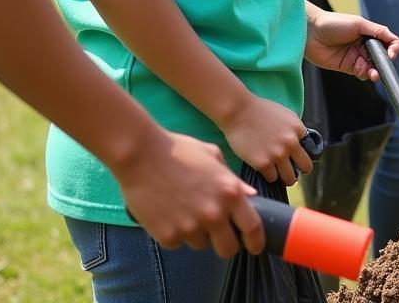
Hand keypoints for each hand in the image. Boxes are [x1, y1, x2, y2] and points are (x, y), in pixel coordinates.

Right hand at [115, 130, 264, 257]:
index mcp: (230, 192)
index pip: (252, 227)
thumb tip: (251, 196)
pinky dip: (176, 233)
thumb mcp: (213, 156)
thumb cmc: (179, 150)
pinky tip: (168, 212)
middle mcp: (214, 213)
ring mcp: (190, 228)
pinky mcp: (168, 237)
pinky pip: (178, 243)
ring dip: (198, 234)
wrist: (142, 155)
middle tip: (219, 236)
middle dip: (226, 244)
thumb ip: (233, 179)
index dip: (256, 241)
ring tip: (185, 210)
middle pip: (228, 249)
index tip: (254, 246)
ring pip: (201, 244)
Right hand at [220, 93, 310, 185]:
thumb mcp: (285, 115)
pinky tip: (264, 168)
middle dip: (299, 170)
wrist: (239, 112)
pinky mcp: (263, 164)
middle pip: (305, 167)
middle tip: (291, 170)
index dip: (300, 154)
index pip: (309, 150)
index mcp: (298, 129)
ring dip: (284, 176)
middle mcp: (291, 143)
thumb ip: (294, 129)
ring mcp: (277, 155)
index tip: (295, 157)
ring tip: (278, 173)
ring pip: (290, 178)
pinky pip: (272, 178)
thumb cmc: (260, 110)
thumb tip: (299, 142)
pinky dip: (268, 175)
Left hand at [304, 6, 398, 79]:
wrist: (310, 32)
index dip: (393, 49)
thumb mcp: (358, 24)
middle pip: (382, 57)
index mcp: (369, 33)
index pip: (388, 42)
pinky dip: (365, 74)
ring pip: (372, 67)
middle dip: (384, 64)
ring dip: (375, 72)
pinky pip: (361, 73)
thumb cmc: (333, 23)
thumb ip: (377, 31)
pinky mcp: (347, 67)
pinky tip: (363, 71)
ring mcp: (356, 56)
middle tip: (382, 68)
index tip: (391, 54)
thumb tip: (394, 42)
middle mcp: (364, 45)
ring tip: (373, 74)